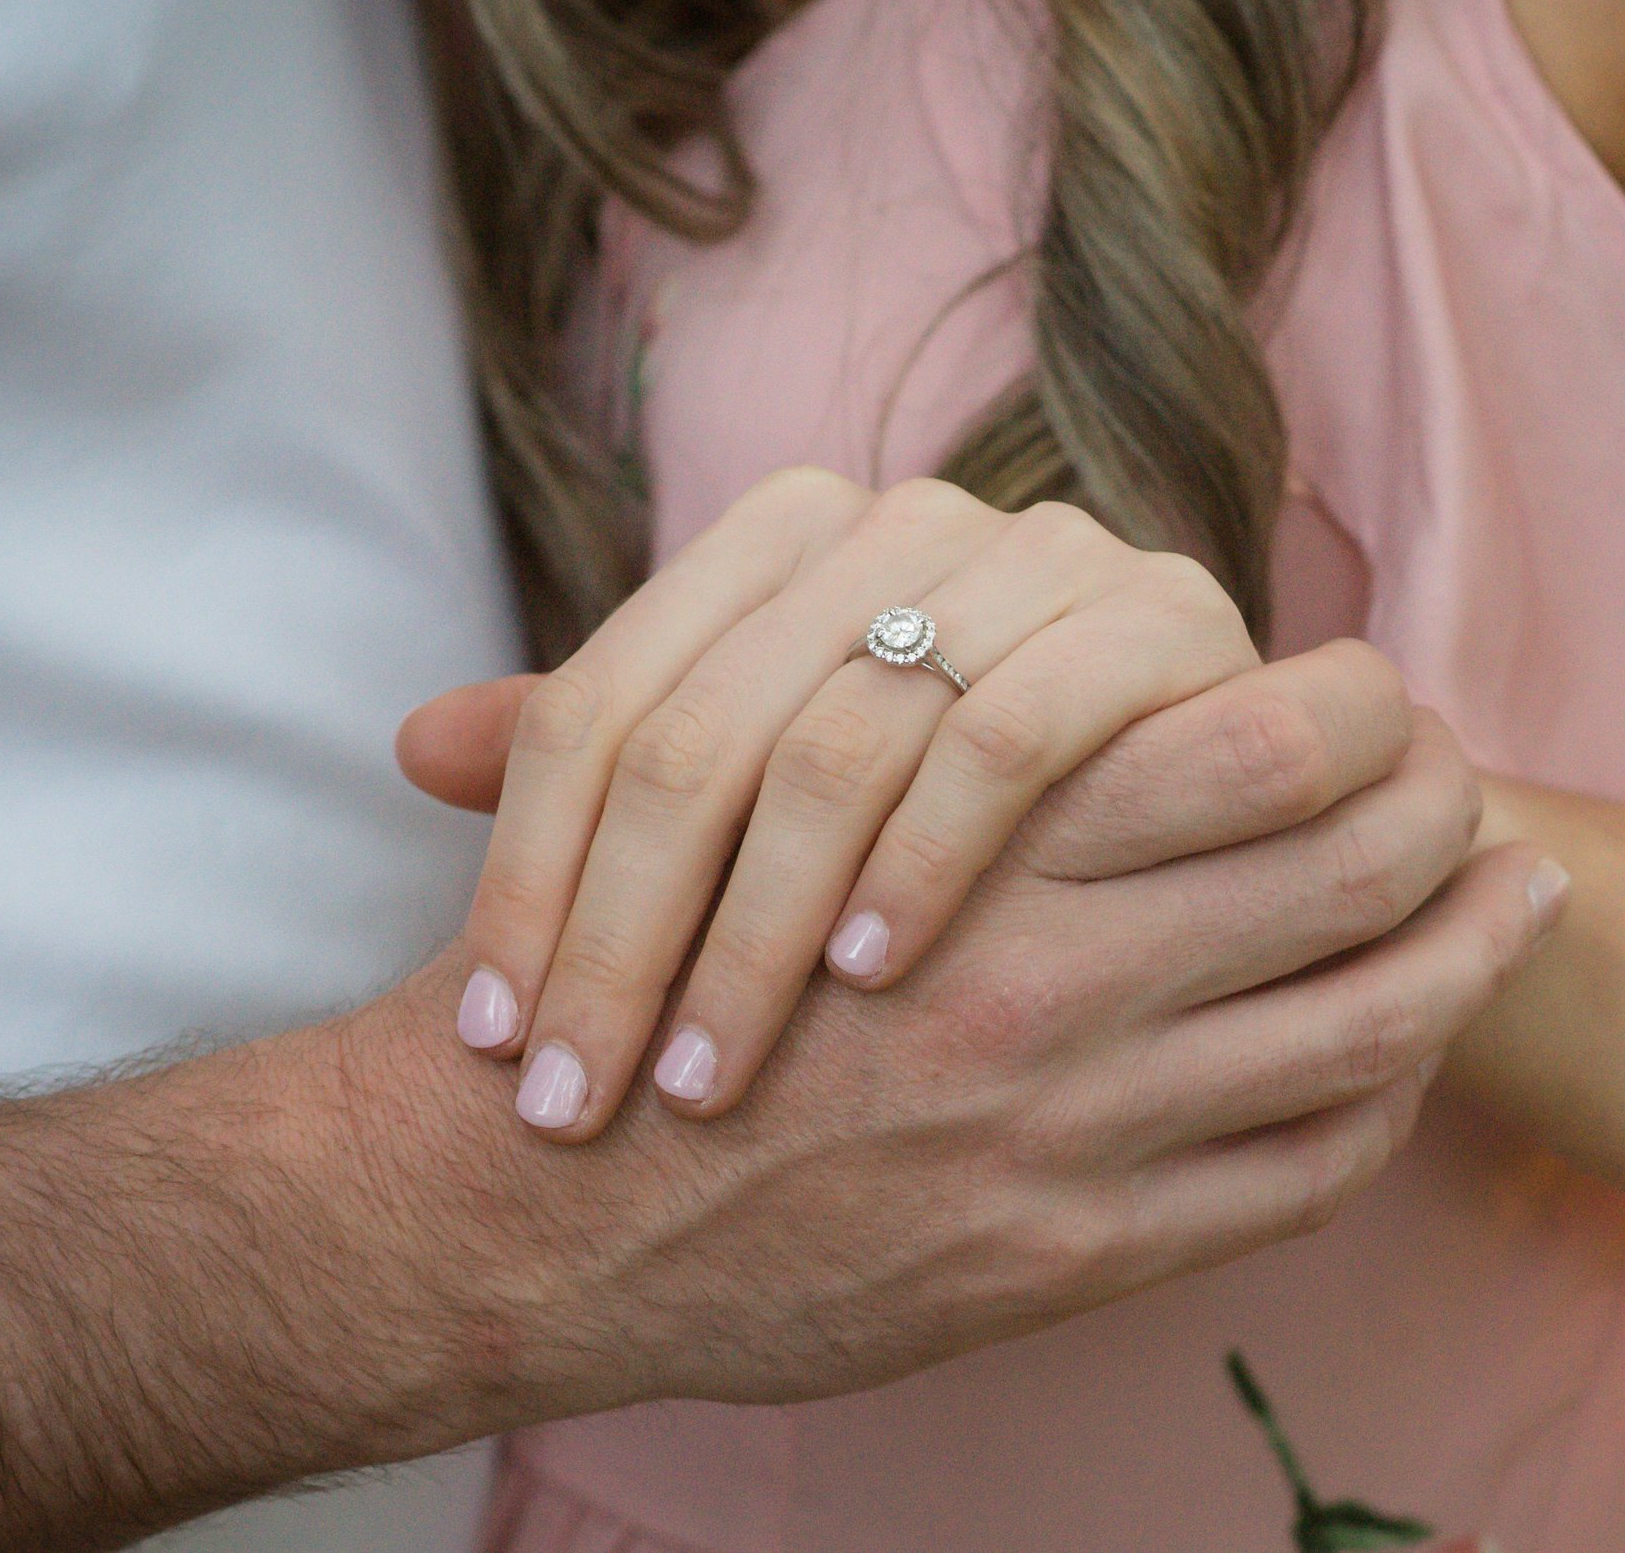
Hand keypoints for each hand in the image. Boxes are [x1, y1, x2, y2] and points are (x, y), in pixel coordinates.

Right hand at [390, 643, 1558, 1409]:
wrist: (527, 1202)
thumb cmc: (628, 973)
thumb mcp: (732, 785)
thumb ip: (882, 712)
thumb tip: (1017, 638)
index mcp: (980, 831)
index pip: (1261, 740)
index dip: (1362, 716)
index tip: (1385, 707)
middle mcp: (1055, 969)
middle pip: (1355, 863)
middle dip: (1449, 813)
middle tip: (1477, 792)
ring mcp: (1077, 1124)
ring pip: (1370, 1020)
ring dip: (1471, 954)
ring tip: (1519, 903)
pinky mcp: (1072, 1249)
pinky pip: (1303, 1172)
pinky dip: (1387, 1101)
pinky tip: (1405, 1061)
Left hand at [414, 467, 1271, 1139]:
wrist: (1208, 755)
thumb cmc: (964, 794)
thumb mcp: (783, 771)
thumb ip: (626, 759)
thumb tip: (416, 747)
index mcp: (779, 538)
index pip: (600, 708)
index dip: (530, 878)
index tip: (501, 1041)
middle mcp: (894, 521)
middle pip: (695, 733)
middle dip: (622, 938)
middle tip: (574, 1103)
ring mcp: (1031, 557)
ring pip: (837, 739)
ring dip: (760, 928)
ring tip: (702, 1078)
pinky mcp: (1156, 620)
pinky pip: (1011, 735)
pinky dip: (930, 859)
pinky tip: (876, 976)